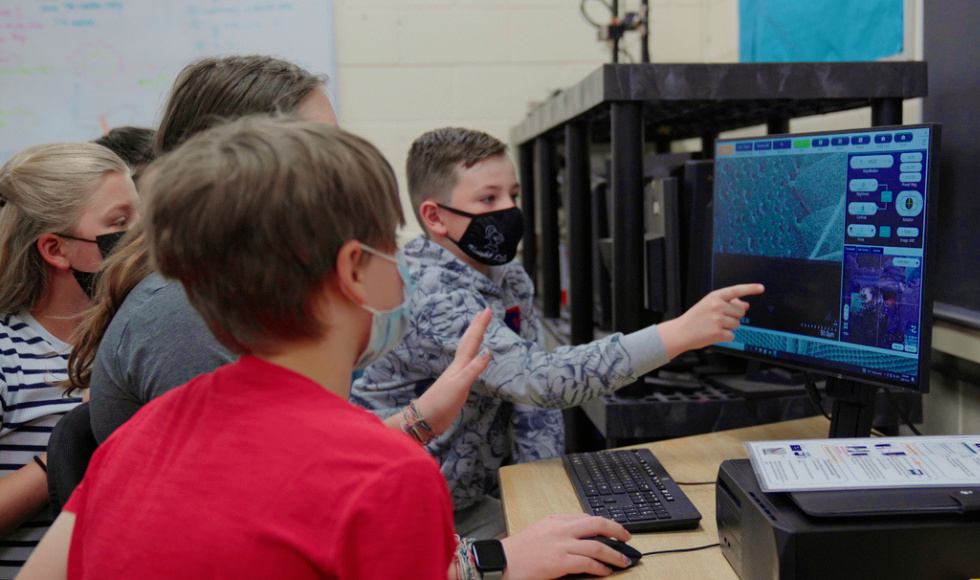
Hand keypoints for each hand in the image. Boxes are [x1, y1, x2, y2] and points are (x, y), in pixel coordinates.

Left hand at [415, 309, 491, 434]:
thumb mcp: (460, 384)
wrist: (427, 418)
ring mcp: (457, 374)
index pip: (473, 340)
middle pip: (469, 341)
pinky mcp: (458, 384)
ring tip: (479, 328)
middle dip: (477, 326)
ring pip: (467, 350)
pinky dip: (473, 355)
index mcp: (460, 364)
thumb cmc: (441, 402)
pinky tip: (474, 356)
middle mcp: (458, 366)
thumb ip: (474, 368)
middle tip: (485, 312)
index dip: (480, 325)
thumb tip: (488, 351)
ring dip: (474, 338)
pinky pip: (468, 363)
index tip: (488, 310)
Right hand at [500, 514, 633, 579]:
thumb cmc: (518, 551)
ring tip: (623, 560)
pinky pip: (588, 563)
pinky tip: (606, 571)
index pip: (587, 517)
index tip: (614, 531)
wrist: (502, 562)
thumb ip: (559, 532)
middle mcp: (561, 528)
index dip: (604, 525)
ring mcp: (561, 544)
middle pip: (597, 524)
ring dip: (615, 554)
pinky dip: (601, 567)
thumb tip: (579, 540)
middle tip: (627, 538)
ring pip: (598, 546)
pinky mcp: (560, 561)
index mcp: (556, 520)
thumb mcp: (540, 532)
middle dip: (617, 531)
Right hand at [659, 283, 764, 358]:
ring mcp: (718, 319)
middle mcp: (717, 306)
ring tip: (714, 326)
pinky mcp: (718, 333)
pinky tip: (714, 334)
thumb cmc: (695, 318)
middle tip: (719, 318)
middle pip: (740, 311)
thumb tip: (746, 305)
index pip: (736, 290)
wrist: (681, 332)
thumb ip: (728, 303)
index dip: (750, 288)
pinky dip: (725, 337)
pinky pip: (732, 335)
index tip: (761, 288)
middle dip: (734, 316)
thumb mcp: (709, 305)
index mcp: (714, 297)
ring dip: (729, 327)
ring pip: (737, 324)